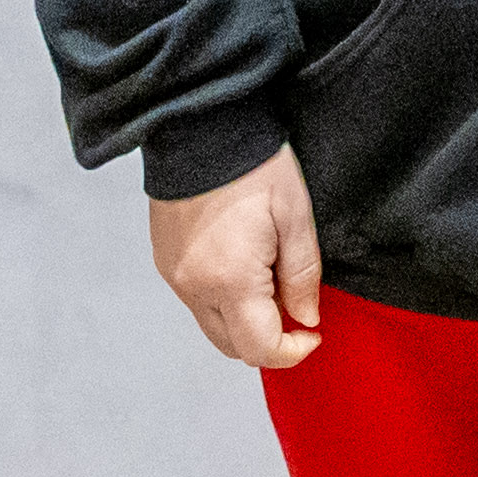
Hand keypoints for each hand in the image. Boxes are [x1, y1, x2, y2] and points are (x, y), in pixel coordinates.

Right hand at [147, 144, 322, 368]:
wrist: (201, 124)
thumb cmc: (254, 164)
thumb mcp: (295, 215)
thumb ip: (302, 275)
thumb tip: (306, 317)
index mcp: (230, 281)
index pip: (259, 350)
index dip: (293, 352)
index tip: (314, 331)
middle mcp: (194, 287)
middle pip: (232, 346)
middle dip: (268, 338)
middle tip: (294, 301)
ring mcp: (173, 275)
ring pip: (212, 324)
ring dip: (243, 319)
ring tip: (269, 276)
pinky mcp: (163, 259)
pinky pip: (195, 299)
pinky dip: (222, 298)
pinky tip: (243, 262)